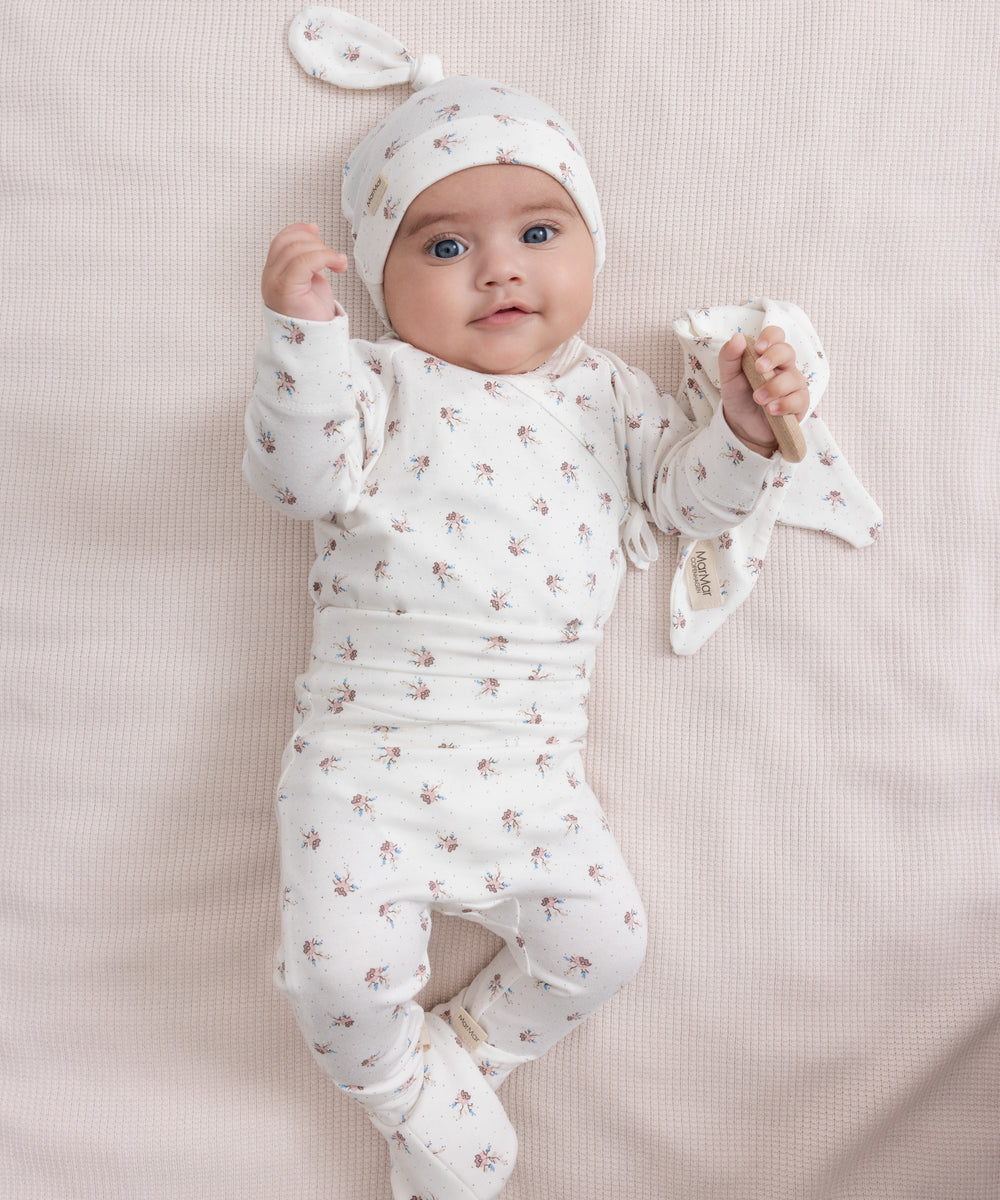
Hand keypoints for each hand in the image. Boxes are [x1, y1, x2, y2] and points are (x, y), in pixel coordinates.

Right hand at [261, 223, 347, 321]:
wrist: (316, 342)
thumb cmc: (314, 315)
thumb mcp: (311, 280)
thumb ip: (307, 260)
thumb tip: (312, 233)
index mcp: (274, 273)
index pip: (280, 241)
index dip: (298, 230)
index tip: (316, 229)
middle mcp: (270, 277)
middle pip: (287, 241)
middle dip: (314, 241)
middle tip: (332, 256)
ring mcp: (275, 283)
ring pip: (296, 249)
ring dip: (323, 250)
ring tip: (338, 263)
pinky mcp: (286, 290)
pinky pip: (303, 261)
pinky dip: (325, 257)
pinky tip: (338, 266)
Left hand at [718, 326, 808, 455]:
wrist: (742, 424)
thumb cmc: (739, 395)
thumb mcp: (728, 376)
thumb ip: (729, 356)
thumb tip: (737, 336)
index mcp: (767, 355)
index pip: (776, 335)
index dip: (771, 337)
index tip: (759, 347)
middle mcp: (784, 366)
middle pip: (788, 351)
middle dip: (773, 357)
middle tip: (758, 369)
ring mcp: (794, 384)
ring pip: (793, 378)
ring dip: (774, 388)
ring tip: (758, 399)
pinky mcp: (799, 403)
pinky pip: (799, 399)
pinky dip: (784, 404)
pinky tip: (771, 410)